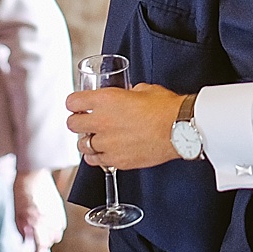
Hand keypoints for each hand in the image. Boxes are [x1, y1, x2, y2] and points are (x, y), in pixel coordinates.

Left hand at [13, 167, 65, 251]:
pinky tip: (50, 223)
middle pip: (52, 240)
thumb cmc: (21, 189)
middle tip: (37, 241)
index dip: (38, 250)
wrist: (32, 171)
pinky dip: (57, 226)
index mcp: (37, 220)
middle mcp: (49, 217)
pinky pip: (62, 222)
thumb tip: (25, 239)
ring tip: (43, 232)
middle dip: (44, 242)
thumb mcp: (16, 212)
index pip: (42, 244)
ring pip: (58, 232)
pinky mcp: (59, 205)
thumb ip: (21, 228)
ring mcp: (56, 211)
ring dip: (52, 235)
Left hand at [66, 82, 183, 170]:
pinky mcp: (116, 161)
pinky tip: (105, 152)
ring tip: (96, 139)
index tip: (78, 104)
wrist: (180, 130)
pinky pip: (96, 161)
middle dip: (77, 121)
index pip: (72, 101)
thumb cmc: (166, 108)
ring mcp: (107, 144)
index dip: (74, 102)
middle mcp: (101, 122)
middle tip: (85, 121)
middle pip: (72, 124)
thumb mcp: (144, 90)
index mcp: (106, 100)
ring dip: (87, 141)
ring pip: (82, 145)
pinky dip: (98, 156)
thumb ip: (127, 94)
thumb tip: (127, 96)